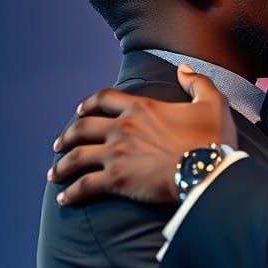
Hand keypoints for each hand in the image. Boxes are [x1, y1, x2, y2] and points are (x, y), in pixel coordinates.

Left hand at [48, 65, 237, 206]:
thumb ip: (197, 82)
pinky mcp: (116, 180)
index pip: (104, 99)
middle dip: (67, 136)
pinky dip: (71, 193)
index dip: (88, 104)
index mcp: (140, 108)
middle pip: (82, 128)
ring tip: (54, 174)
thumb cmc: (212, 140)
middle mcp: (122, 128)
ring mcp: (116, 154)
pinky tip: (64, 199)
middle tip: (59, 145)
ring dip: (62, 165)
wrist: (208, 171)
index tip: (79, 111)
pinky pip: (85, 186)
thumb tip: (183, 68)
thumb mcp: (212, 103)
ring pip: (76, 157)